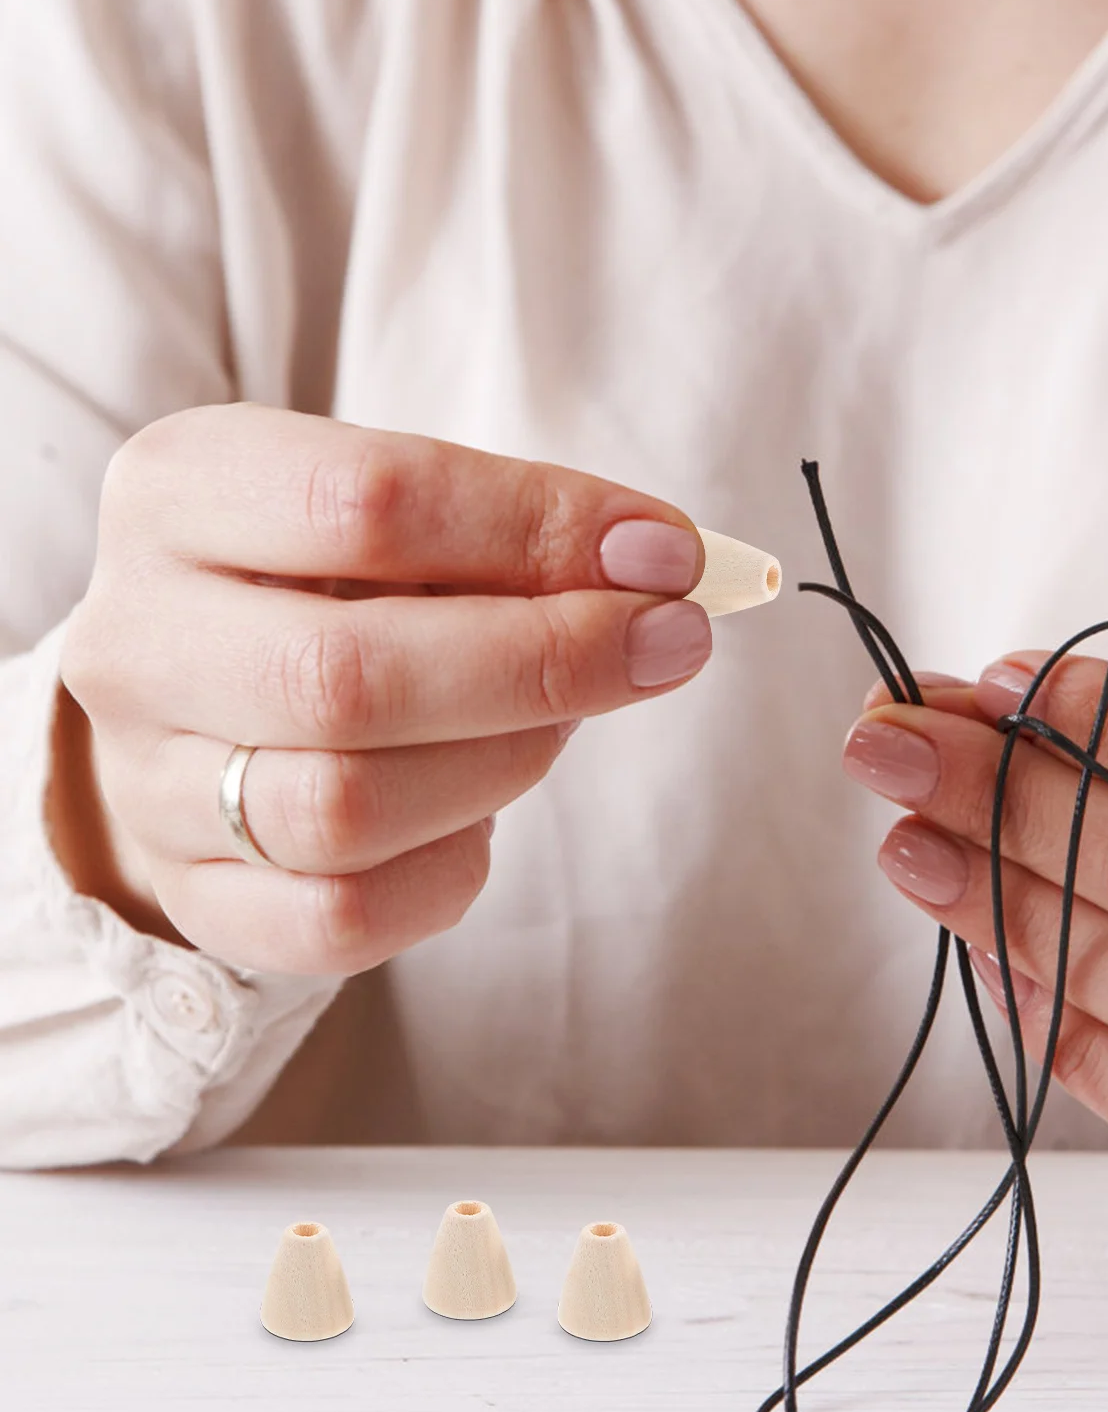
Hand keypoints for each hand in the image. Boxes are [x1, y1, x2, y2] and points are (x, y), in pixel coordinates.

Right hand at [55, 405, 710, 974]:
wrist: (206, 699)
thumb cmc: (336, 584)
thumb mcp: (405, 514)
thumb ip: (516, 531)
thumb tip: (660, 564)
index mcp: (179, 493)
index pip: (368, 500)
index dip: (540, 529)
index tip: (668, 553)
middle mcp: (136, 640)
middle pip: (346, 676)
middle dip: (545, 662)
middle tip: (668, 644)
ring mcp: (149, 782)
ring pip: (343, 810)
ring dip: (505, 763)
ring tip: (559, 720)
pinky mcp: (196, 897)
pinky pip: (341, 918)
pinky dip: (452, 869)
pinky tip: (483, 814)